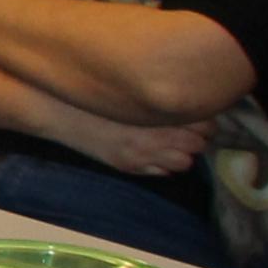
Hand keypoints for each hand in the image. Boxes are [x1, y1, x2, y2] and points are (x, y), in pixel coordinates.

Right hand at [49, 107, 214, 179]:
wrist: (61, 112)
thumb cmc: (98, 96)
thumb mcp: (135, 95)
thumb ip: (163, 102)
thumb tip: (194, 109)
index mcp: (158, 116)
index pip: (205, 125)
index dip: (205, 121)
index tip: (199, 116)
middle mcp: (154, 139)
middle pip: (199, 145)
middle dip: (197, 138)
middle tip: (188, 129)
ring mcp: (141, 156)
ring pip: (184, 163)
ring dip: (182, 154)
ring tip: (171, 143)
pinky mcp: (129, 166)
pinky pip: (162, 172)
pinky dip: (164, 165)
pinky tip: (153, 153)